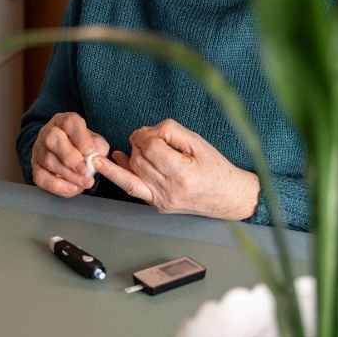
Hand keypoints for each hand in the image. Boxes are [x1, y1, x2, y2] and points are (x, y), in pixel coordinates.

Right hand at [31, 112, 109, 197]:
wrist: (65, 153)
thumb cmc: (81, 145)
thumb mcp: (94, 141)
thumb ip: (98, 147)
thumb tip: (97, 156)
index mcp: (64, 121)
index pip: (69, 122)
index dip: (81, 138)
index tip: (91, 152)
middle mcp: (48, 132)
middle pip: (52, 140)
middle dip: (70, 158)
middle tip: (85, 170)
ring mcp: (39, 150)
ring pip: (48, 161)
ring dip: (68, 175)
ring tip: (85, 182)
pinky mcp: (35, 167)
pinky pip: (41, 178)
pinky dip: (58, 186)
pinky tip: (72, 189)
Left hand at [92, 119, 259, 218]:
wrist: (227, 196)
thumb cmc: (215, 168)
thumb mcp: (197, 142)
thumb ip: (170, 132)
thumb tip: (145, 132)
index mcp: (182, 174)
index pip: (151, 147)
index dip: (146, 135)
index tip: (151, 131)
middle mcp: (169, 190)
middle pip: (139, 159)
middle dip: (138, 143)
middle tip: (147, 136)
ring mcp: (161, 201)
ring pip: (133, 172)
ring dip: (132, 155)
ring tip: (138, 145)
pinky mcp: (156, 205)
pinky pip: (132, 188)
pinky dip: (119, 174)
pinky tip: (110, 162)